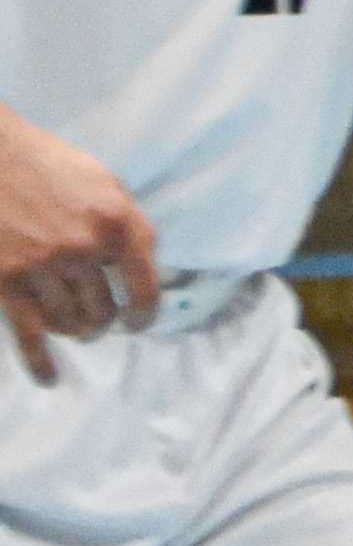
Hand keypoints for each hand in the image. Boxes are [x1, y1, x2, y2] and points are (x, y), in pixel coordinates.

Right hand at [0, 105, 157, 380]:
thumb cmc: (50, 167)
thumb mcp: (105, 184)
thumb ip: (126, 225)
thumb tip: (144, 266)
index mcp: (116, 221)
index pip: (145, 283)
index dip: (146, 312)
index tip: (141, 322)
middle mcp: (83, 248)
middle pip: (105, 309)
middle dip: (105, 320)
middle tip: (101, 319)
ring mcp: (42, 267)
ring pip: (71, 323)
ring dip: (77, 331)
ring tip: (77, 328)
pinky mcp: (6, 283)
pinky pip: (29, 335)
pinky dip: (40, 362)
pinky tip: (50, 378)